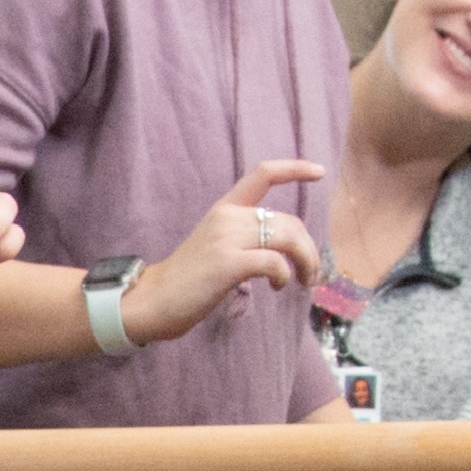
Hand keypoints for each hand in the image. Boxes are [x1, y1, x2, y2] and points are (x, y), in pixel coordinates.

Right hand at [129, 162, 322, 343]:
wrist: (151, 301)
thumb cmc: (185, 282)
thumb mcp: (215, 247)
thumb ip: (243, 240)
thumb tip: (282, 253)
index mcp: (223, 209)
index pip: (262, 175)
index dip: (295, 169)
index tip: (319, 171)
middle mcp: (227, 218)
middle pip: (289, 220)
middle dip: (309, 248)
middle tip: (312, 273)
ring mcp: (227, 239)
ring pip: (289, 238)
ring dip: (306, 262)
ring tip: (304, 281)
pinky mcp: (229, 263)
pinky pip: (275, 262)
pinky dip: (284, 276)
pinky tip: (276, 286)